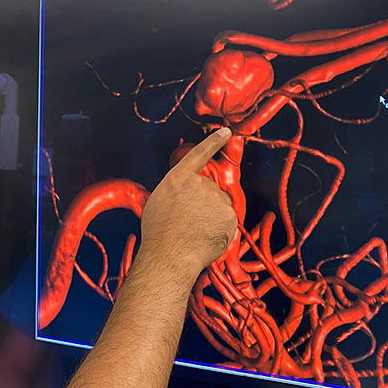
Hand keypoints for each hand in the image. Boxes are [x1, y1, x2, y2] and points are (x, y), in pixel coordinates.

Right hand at [138, 128, 237, 274]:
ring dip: (212, 214)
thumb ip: (173, 191)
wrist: (170, 255)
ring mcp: (216, 199)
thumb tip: (181, 193)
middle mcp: (199, 184)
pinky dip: (220, 228)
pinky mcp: (229, 216)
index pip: (199, 154)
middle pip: (209, 187)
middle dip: (204, 201)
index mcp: (179, 178)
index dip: (213, 141)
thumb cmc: (159, 233)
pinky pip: (227, 219)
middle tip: (189, 219)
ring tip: (195, 230)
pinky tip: (205, 236)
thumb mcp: (157, 202)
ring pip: (219, 204)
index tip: (225, 132)